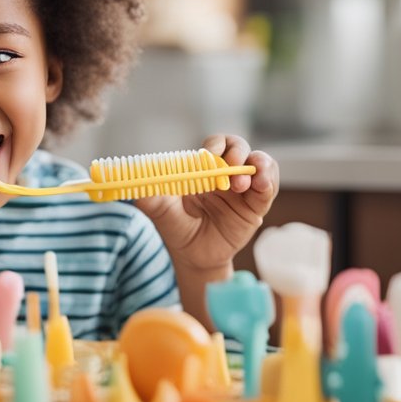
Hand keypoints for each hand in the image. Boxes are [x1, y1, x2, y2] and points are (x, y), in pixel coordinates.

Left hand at [133, 134, 278, 274]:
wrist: (193, 257)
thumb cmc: (176, 228)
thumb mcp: (160, 210)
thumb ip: (148, 195)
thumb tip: (131, 182)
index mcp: (203, 168)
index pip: (215, 144)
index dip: (215, 145)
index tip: (209, 155)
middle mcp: (225, 173)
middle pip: (239, 147)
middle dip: (237, 151)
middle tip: (229, 165)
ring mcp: (243, 189)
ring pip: (260, 163)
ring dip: (256, 165)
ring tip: (243, 180)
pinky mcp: (256, 206)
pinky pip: (268, 188)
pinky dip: (268, 181)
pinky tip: (259, 184)